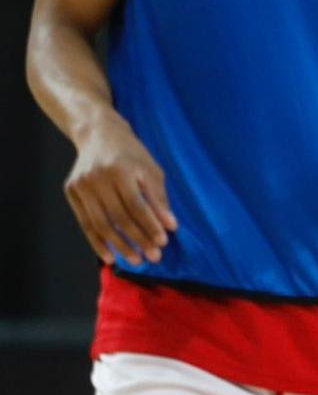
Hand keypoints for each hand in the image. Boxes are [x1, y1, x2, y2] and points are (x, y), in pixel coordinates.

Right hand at [64, 118, 175, 266]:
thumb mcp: (152, 169)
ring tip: (135, 260)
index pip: (137, 205)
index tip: (163, 242)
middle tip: (152, 257)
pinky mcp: (71, 192)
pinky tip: (110, 256)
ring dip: (118, 246)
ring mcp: (81, 186)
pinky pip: (85, 223)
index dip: (150, 225)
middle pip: (118, 217)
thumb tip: (170, 226)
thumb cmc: (132, 153)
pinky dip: (97, 242)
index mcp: (120, 170)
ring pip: (100, 223)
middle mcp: (97, 178)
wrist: (99, 134)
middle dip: (137, 239)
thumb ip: (159, 198)